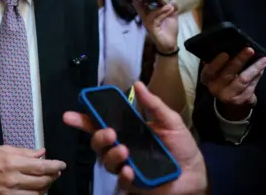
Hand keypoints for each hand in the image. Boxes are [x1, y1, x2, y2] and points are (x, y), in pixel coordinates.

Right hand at [0, 146, 65, 193]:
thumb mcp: (3, 149)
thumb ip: (24, 152)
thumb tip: (42, 152)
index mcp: (12, 163)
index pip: (40, 167)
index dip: (54, 166)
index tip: (62, 164)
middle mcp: (12, 180)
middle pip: (41, 181)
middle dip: (53, 176)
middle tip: (57, 172)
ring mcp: (9, 193)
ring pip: (36, 193)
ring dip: (46, 187)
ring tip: (48, 180)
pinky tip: (37, 189)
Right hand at [63, 82, 207, 194]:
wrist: (196, 173)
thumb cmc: (181, 146)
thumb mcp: (170, 121)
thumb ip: (153, 105)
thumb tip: (137, 83)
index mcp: (127, 131)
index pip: (100, 123)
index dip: (83, 120)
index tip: (70, 115)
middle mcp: (121, 147)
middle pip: (98, 142)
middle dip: (97, 136)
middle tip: (109, 133)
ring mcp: (125, 165)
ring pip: (106, 160)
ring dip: (111, 154)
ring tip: (124, 150)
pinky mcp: (133, 183)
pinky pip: (120, 179)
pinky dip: (123, 174)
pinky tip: (129, 170)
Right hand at [132, 0, 177, 54]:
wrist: (170, 44)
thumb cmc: (169, 30)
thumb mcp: (172, 16)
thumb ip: (172, 7)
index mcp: (148, 13)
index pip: (141, 1)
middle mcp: (145, 17)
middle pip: (140, 4)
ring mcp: (147, 23)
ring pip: (149, 12)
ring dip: (161, 7)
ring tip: (170, 6)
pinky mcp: (151, 29)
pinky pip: (155, 19)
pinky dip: (162, 13)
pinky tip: (170, 10)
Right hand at [200, 48, 265, 119]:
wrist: (229, 99)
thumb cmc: (222, 78)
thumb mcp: (217, 70)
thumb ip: (220, 61)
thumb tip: (230, 45)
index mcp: (207, 78)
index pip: (210, 70)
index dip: (217, 62)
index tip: (226, 53)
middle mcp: (215, 88)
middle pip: (229, 73)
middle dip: (241, 60)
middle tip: (250, 50)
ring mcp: (228, 96)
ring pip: (243, 80)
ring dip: (255, 68)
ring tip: (264, 59)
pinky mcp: (241, 100)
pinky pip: (251, 86)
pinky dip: (257, 76)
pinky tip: (261, 69)